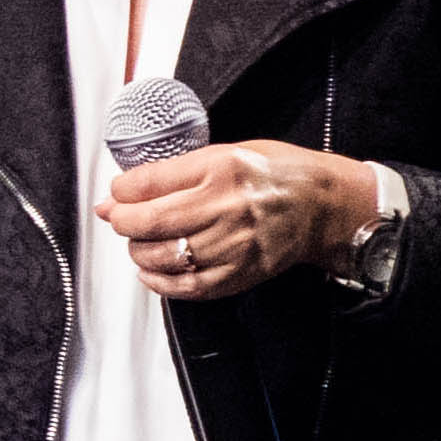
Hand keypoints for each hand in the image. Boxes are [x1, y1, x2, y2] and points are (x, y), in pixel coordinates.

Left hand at [99, 141, 378, 301]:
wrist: (322, 205)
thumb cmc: (273, 174)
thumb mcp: (224, 154)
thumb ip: (172, 173)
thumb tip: (118, 193)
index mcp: (221, 167)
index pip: (148, 182)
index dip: (121, 191)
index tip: (117, 194)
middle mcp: (228, 207)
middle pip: (149, 222)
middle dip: (123, 222)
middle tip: (122, 219)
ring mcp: (235, 244)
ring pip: (163, 256)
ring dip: (139, 251)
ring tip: (142, 242)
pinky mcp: (241, 273)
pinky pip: (187, 286)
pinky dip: (159, 282)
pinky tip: (152, 270)